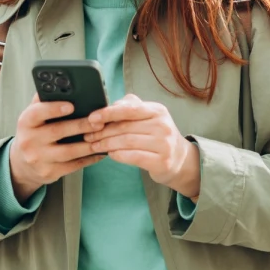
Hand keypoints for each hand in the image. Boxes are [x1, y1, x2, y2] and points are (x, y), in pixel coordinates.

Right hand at [9, 94, 104, 202]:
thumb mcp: (32, 117)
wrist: (22, 165)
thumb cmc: (33, 134)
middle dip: (80, 125)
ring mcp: (39, 159)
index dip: (54, 109)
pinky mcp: (49, 173)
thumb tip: (59, 83)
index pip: (37, 113)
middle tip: (99, 121)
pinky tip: (100, 152)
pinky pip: (73, 166)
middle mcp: (29, 141)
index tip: (71, 105)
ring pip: (68, 152)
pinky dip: (89, 159)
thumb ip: (44, 101)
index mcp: (26, 123)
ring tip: (104, 137)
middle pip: (57, 132)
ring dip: (88, 144)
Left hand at [84, 94, 200, 199]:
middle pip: (125, 127)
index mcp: (158, 111)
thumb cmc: (157, 135)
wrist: (180, 159)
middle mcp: (162, 126)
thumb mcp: (148, 117)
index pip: (129, 109)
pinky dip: (118, 155)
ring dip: (107, 144)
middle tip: (88, 135)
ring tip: (95, 146)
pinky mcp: (162, 162)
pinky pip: (133, 157)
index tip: (92, 118)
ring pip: (127, 142)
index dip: (108, 113)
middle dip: (103, 131)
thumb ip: (130, 107)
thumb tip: (109, 107)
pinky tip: (110, 154)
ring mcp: (164, 145)